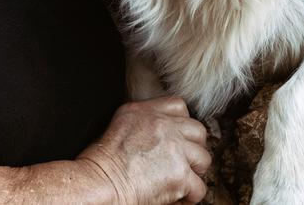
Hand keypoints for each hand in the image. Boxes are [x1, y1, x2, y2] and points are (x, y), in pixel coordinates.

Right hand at [77, 96, 210, 204]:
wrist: (99, 184)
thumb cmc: (101, 163)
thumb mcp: (119, 125)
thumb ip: (143, 121)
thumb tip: (161, 135)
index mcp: (144, 111)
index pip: (179, 107)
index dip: (182, 125)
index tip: (176, 140)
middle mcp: (163, 125)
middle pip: (198, 131)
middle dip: (193, 149)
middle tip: (181, 164)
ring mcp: (174, 149)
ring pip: (204, 159)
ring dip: (194, 173)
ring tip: (179, 183)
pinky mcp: (180, 174)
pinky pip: (199, 188)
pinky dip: (190, 197)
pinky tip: (176, 199)